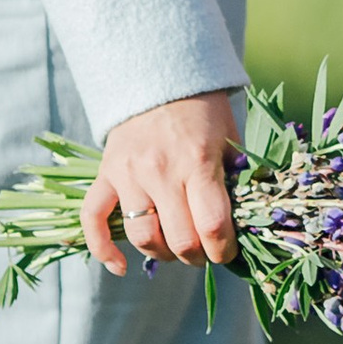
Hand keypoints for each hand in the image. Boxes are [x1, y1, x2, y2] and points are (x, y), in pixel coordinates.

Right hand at [79, 91, 245, 274]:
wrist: (158, 76)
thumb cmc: (202, 112)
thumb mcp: (229, 139)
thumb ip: (237, 178)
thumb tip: (248, 221)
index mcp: (197, 162)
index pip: (212, 226)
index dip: (224, 250)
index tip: (228, 251)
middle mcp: (160, 171)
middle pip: (179, 240)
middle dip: (198, 257)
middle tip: (205, 252)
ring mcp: (128, 174)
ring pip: (143, 237)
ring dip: (163, 254)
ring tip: (175, 249)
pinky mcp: (105, 174)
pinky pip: (94, 220)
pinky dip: (103, 250)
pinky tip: (119, 267)